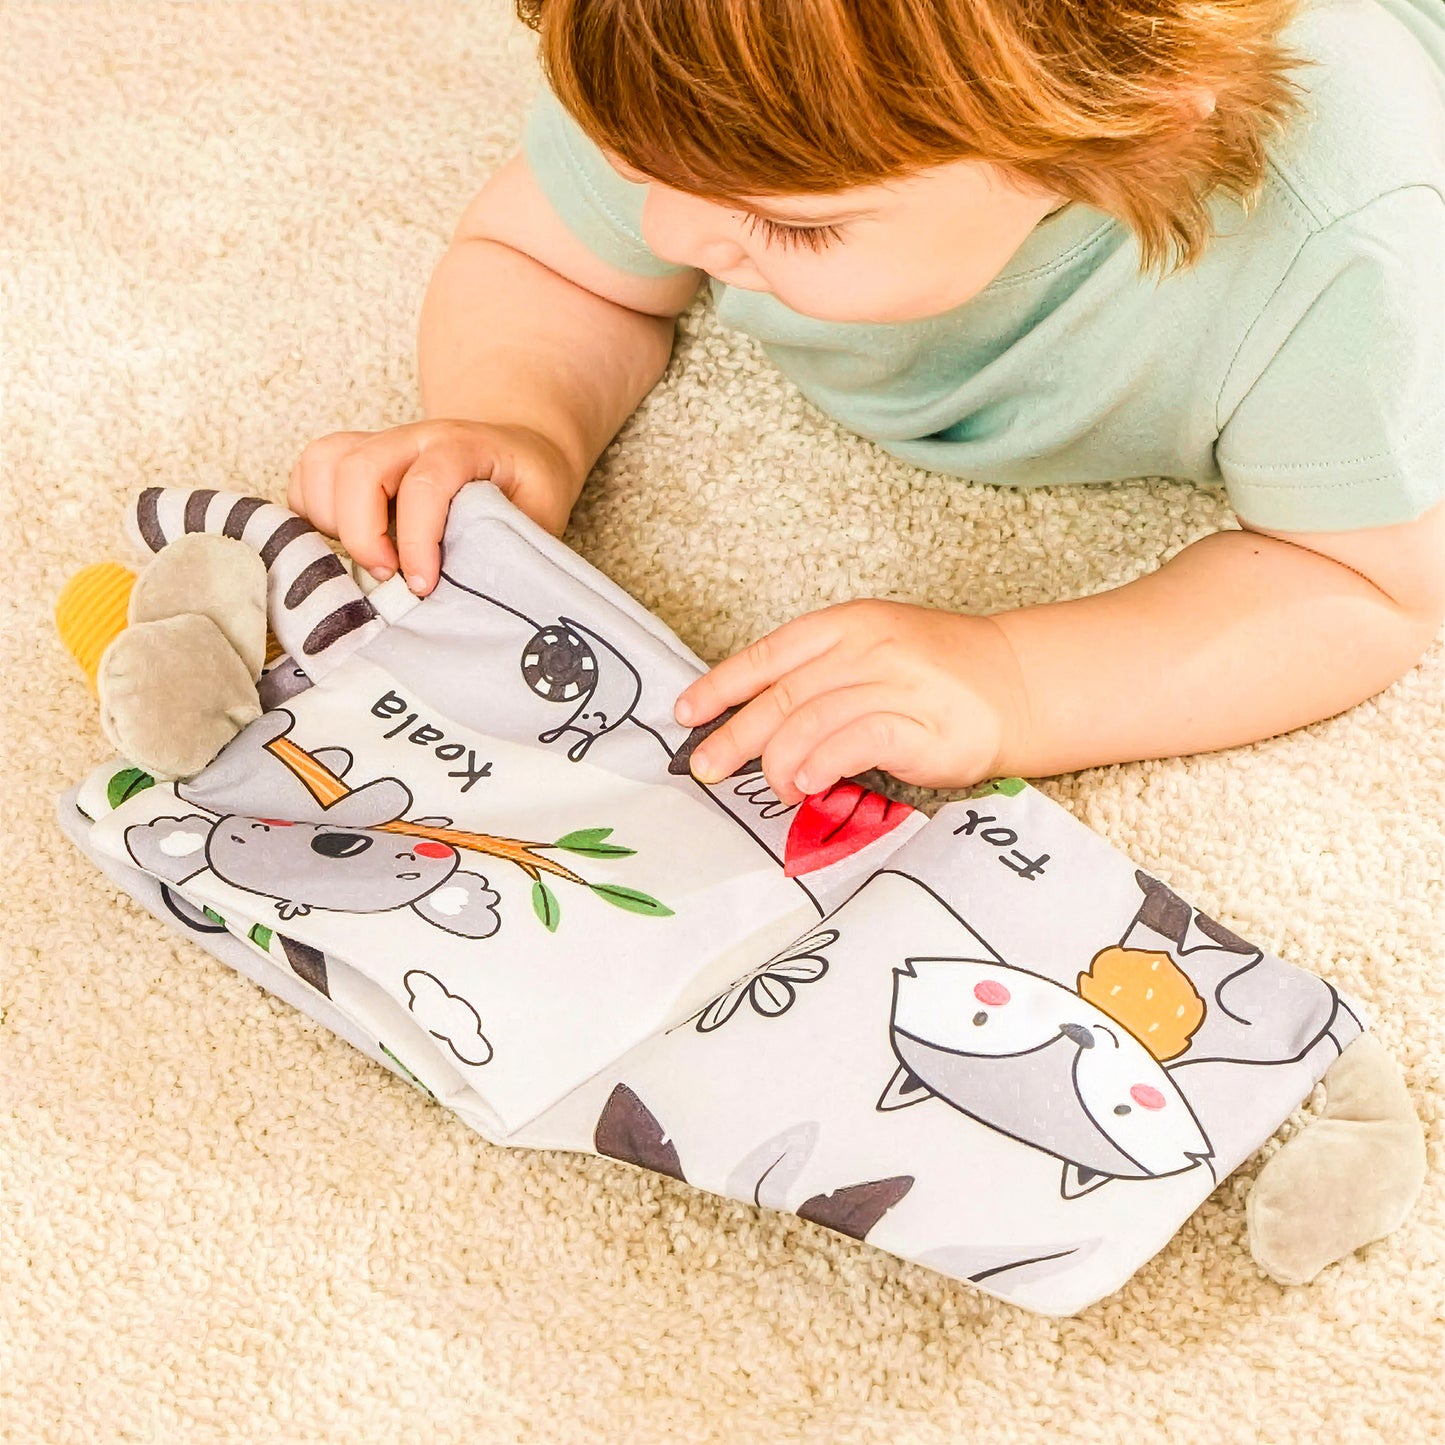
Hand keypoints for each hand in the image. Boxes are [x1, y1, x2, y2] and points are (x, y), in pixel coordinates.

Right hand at [289, 419, 582, 594]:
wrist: (520, 449)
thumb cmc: (530, 488)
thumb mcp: (542, 516)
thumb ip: (510, 548)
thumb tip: (482, 599)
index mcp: (465, 447)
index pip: (426, 484)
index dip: (417, 541)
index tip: (421, 585)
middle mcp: (416, 438)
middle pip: (360, 467)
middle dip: (361, 534)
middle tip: (387, 577)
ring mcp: (382, 443)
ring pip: (324, 462)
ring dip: (329, 521)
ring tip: (367, 559)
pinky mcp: (357, 455)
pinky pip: (311, 471)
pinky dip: (312, 510)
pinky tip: (342, 542)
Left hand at [673, 601, 1031, 802]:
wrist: (1018, 683)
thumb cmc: (937, 674)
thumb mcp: (872, 650)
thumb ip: (819, 676)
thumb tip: (753, 720)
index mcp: (846, 624)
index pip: (767, 655)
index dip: (720, 685)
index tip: (686, 713)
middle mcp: (866, 647)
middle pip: (779, 695)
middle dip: (733, 735)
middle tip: (706, 767)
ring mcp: (894, 683)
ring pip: (808, 721)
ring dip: (777, 762)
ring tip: (775, 787)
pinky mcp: (920, 725)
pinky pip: (853, 742)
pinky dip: (821, 764)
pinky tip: (807, 783)